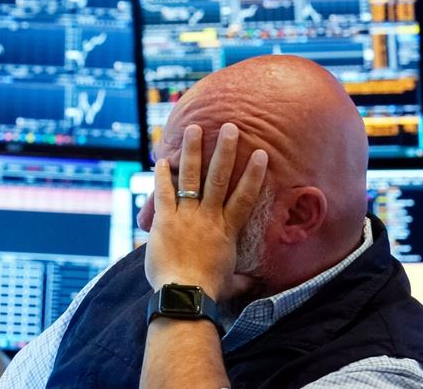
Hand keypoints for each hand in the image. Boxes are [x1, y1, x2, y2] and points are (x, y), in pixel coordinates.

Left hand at [144, 123, 267, 301]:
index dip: (253, 174)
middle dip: (225, 151)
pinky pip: (163, 192)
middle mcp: (209, 217)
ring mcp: (186, 216)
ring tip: (195, 129)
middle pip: (219, 178)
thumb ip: (242, 278)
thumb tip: (256, 283)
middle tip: (230, 128)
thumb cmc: (209, 291)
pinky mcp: (165, 220)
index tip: (261, 154)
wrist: (185, 294)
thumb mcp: (231, 283)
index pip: (245, 197)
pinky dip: (162, 175)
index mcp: (227, 230)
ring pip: (191, 177)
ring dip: (193, 152)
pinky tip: (161, 159)